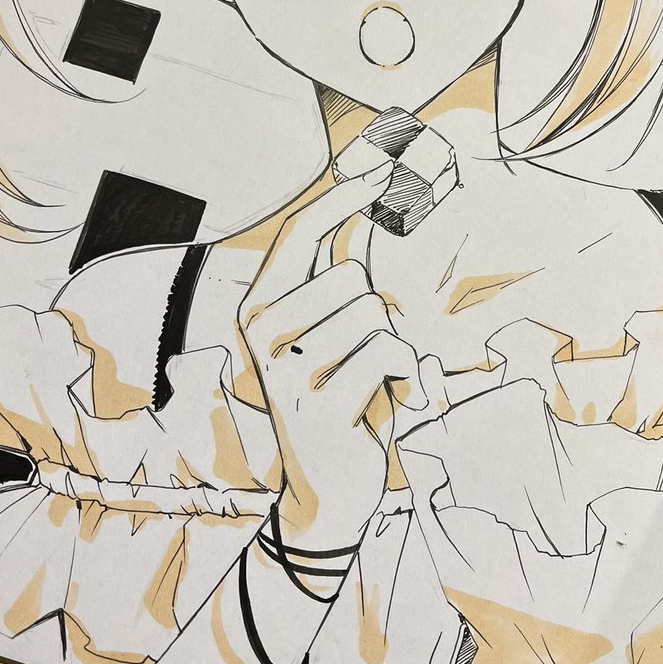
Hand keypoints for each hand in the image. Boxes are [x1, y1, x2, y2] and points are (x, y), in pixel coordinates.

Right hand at [239, 162, 427, 550]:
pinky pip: (388, 354)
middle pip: (350, 278)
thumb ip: (334, 279)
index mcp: (258, 307)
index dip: (340, 199)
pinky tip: (380, 403)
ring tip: (368, 382)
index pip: (297, 234)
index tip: (379, 173)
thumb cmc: (338, 398)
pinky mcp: (317, 403)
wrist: (330, 490)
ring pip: (373, 315)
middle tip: (361, 358)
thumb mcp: (328, 335)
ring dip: (390, 349)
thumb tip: (363, 203)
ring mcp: (284, 369)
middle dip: (375, 314)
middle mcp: (260, 332)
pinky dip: (404, 377)